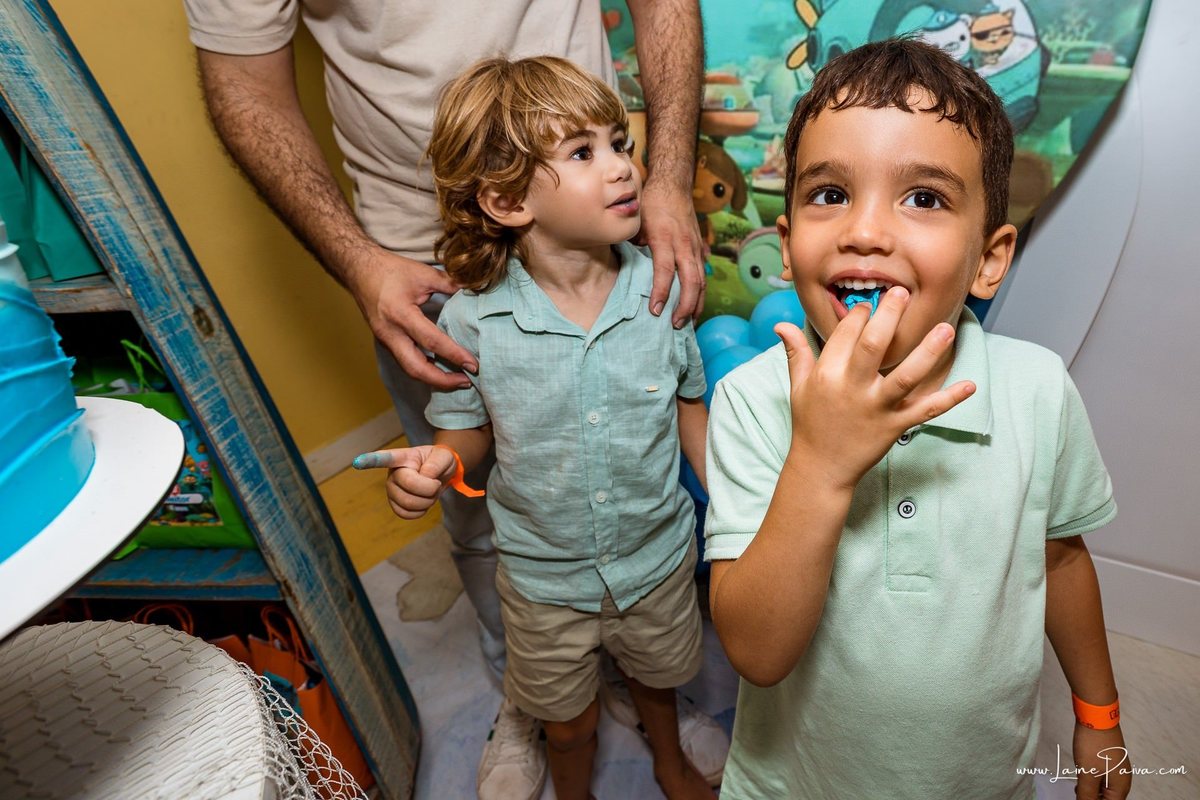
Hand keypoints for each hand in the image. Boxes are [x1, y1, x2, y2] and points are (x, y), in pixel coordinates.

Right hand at [347, 247, 475, 389]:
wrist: (359, 270)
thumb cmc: (390, 270)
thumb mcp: (423, 273)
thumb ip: (450, 284)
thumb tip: (474, 291)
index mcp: (400, 315)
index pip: (432, 342)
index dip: (454, 355)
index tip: (473, 364)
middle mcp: (390, 333)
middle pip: (416, 369)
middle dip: (442, 381)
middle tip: (466, 381)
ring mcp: (386, 340)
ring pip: (409, 369)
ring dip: (433, 378)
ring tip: (457, 379)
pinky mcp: (386, 342)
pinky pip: (405, 362)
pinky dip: (424, 370)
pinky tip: (440, 368)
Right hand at [352, 446, 456, 518]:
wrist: (440, 476)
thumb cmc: (440, 462)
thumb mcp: (444, 457)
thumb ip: (436, 464)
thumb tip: (424, 477)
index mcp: (402, 458)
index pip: (385, 458)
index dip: (371, 460)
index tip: (357, 462)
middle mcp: (392, 473)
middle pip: (409, 485)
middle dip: (430, 487)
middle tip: (436, 482)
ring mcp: (392, 490)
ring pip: (408, 503)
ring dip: (428, 500)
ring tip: (431, 491)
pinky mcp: (395, 504)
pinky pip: (406, 514)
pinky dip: (421, 511)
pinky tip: (424, 501)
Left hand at [635, 178, 705, 326]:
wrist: (673, 184)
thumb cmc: (651, 203)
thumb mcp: (636, 221)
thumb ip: (633, 244)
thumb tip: (626, 266)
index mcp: (665, 237)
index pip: (665, 270)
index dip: (661, 292)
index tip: (655, 311)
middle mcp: (684, 244)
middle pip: (691, 281)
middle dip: (685, 306)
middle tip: (675, 324)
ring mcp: (694, 247)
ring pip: (702, 280)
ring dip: (696, 303)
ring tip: (688, 322)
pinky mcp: (699, 248)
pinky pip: (703, 275)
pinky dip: (700, 293)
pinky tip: (694, 306)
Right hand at [776, 287, 974, 489]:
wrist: (821, 467)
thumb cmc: (810, 422)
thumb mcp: (798, 386)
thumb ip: (796, 353)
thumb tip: (781, 325)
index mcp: (827, 374)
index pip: (845, 334)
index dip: (859, 314)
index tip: (870, 304)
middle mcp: (852, 388)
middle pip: (873, 346)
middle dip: (889, 316)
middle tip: (903, 292)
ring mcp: (876, 408)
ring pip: (905, 376)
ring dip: (928, 352)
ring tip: (946, 328)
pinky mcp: (894, 426)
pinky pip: (925, 411)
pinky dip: (948, 400)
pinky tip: (970, 385)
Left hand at [1073, 724, 1130, 798]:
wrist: (1096, 716)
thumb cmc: (1094, 744)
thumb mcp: (1087, 774)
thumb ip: (1087, 794)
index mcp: (1121, 785)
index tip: (1081, 799)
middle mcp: (1122, 778)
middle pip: (1109, 798)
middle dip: (1093, 798)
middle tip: (1078, 793)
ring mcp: (1116, 767)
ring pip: (1105, 788)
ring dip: (1092, 791)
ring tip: (1078, 789)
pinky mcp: (1108, 759)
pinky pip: (1102, 776)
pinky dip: (1092, 781)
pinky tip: (1081, 778)